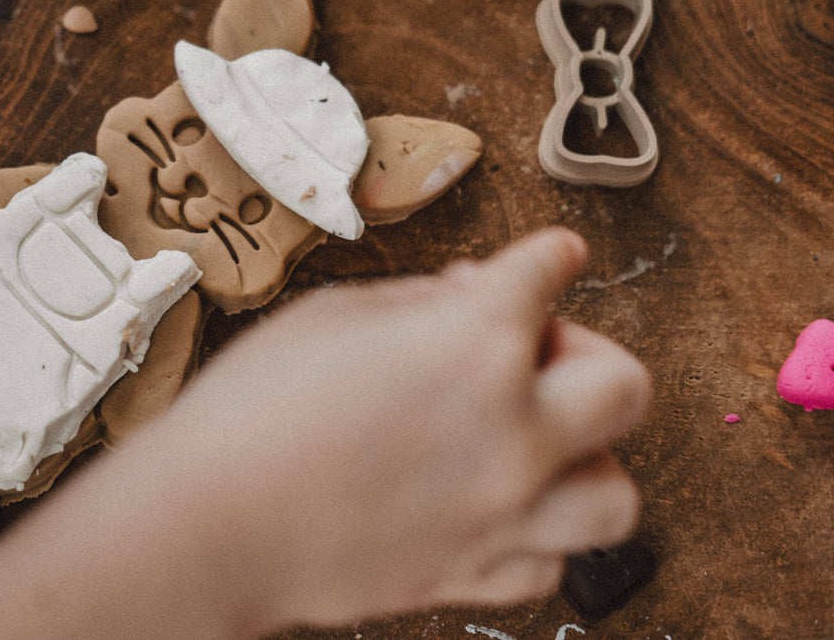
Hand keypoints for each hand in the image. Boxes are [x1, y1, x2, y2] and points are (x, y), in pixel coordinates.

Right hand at [167, 227, 651, 630]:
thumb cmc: (250, 409)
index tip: (554, 258)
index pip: (549, 275)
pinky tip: (493, 506)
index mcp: (474, 340)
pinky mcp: (475, 576)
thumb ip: (419, 303)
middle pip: (626, 387)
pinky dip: (535, 531)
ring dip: (584, 457)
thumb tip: (467, 300)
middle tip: (532, 354)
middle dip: (589, 355)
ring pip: (615, 494)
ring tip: (531, 442)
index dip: (550, 257)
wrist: (207, 523)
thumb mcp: (331, 315)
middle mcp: (512, 427)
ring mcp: (503, 513)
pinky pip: (550, 562)